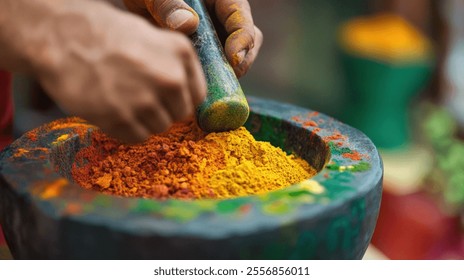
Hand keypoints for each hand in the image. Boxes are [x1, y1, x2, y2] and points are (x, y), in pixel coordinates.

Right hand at [33, 1, 205, 142]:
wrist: (62, 38)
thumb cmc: (106, 35)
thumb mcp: (153, 37)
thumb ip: (175, 66)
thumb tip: (186, 95)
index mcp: (181, 54)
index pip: (197, 96)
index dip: (180, 99)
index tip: (167, 99)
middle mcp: (169, 78)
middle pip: (179, 115)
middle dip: (162, 110)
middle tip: (138, 97)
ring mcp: (145, 101)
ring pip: (158, 128)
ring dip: (143, 120)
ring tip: (122, 100)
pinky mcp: (121, 119)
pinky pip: (136, 138)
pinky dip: (126, 130)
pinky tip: (112, 110)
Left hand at [124, 0, 262, 76]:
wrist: (137, 6)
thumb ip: (169, 5)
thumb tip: (189, 24)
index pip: (242, 20)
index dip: (243, 41)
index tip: (233, 59)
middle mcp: (223, 20)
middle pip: (247, 44)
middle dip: (240, 63)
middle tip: (224, 78)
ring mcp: (215, 39)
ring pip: (232, 61)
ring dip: (223, 75)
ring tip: (205, 86)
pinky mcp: (203, 56)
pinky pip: (213, 72)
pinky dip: (206, 82)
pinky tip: (192, 89)